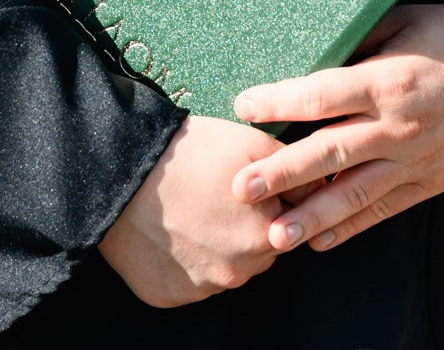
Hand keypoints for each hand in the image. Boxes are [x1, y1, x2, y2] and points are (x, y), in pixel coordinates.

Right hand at [99, 116, 286, 306]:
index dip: (274, 204)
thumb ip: (296, 172)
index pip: (290, 227)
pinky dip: (189, 261)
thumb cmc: (191, 153)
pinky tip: (176, 231)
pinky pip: (192, 282)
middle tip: (220, 198)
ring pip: (227, 268)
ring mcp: (201, 288)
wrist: (122, 172)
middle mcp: (237, 272)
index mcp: (265, 237)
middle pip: (259, 253)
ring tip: (196, 211)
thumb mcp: (255, 146)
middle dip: (249, 228)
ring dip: (220, 246)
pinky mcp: (168, 297)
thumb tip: (321, 187)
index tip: (252, 190)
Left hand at [230, 4, 443, 254]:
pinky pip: (386, 209)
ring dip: (311, 218)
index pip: (321, 95)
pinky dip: (353, 226)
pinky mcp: (435, 179)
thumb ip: (360, 44)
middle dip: (280, 172)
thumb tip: (312, 58)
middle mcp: (401, 125)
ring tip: (275, 236)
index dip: (278, 101)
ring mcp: (419, 158)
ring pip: (354, 194)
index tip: (243, 106)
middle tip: (240, 187)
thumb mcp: (408, 20)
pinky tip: (322, 241)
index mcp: (391, 79)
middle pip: (328, 153)